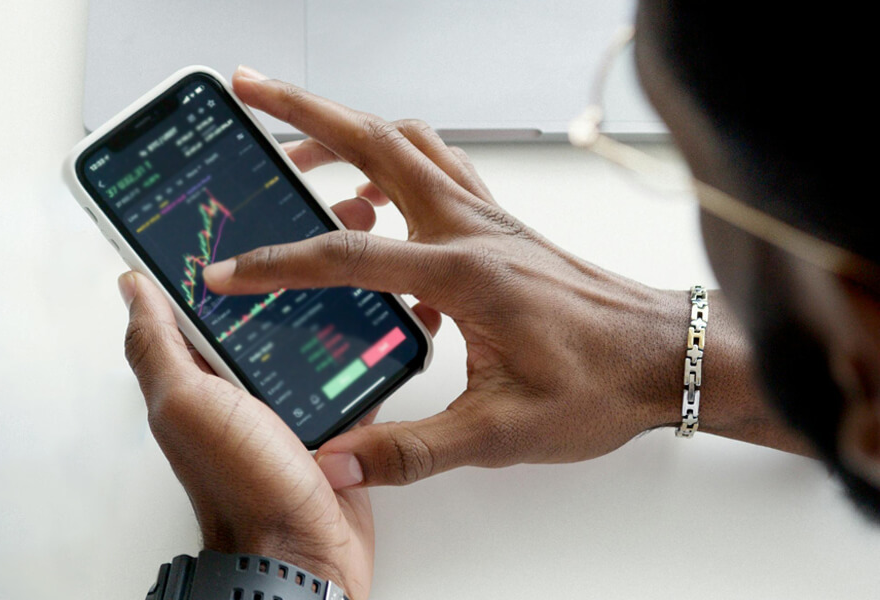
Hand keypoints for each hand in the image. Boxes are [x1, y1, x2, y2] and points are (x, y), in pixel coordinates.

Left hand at [119, 196, 440, 599]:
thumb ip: (157, 346)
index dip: (230, 244)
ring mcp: (292, 395)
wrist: (303, 556)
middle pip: (273, 298)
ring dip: (341, 284)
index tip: (254, 200)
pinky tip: (393, 306)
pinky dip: (369, 335)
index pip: (212, 290)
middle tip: (334, 209)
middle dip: (302, 251)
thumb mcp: (187, 405)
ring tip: (371, 242)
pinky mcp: (335, 414)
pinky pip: (351, 363)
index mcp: (204, 368)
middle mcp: (246, 377)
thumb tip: (130, 284)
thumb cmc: (240, 485)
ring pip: (316, 324)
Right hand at [202, 67, 691, 489]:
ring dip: (348, 132)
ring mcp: (489, 219)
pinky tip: (374, 212)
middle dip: (304, 111)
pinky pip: (437, 173)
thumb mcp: (501, 434)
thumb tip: (336, 464)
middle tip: (250, 90)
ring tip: (296, 151)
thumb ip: (410, 450)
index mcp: (464, 273)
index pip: (348, 255)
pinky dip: (393, 168)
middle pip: (376, 143)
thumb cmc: (599, 385)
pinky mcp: (500, 227)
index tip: (227, 271)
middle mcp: (472, 228)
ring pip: (408, 146)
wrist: (665, 356)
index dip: (277, 263)